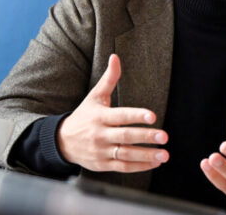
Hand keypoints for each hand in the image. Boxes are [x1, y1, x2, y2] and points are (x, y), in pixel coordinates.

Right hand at [57, 54, 168, 172]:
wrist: (61, 142)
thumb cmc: (84, 116)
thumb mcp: (95, 96)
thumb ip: (109, 78)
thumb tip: (115, 57)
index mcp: (100, 117)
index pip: (121, 116)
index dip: (136, 116)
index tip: (152, 116)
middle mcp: (100, 135)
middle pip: (125, 137)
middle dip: (146, 137)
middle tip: (164, 136)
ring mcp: (101, 151)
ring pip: (125, 155)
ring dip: (146, 155)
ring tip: (164, 155)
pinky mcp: (102, 165)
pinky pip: (122, 167)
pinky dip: (139, 166)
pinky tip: (154, 163)